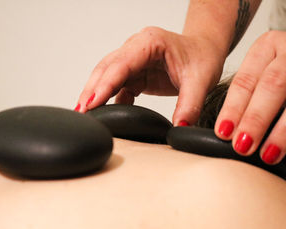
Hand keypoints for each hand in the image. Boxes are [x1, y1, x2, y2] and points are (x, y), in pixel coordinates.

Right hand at [76, 26, 225, 125]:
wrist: (205, 50)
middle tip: (81, 113)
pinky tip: (102, 114)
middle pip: (106, 68)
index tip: (91, 103)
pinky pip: (116, 86)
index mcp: (150, 42)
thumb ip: (189, 105)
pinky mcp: (134, 73)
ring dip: (95, 95)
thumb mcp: (200, 81)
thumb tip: (179, 129)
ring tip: (84, 115)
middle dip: (91, 90)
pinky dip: (107, 100)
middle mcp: (136, 48)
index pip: (121, 64)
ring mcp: (133, 60)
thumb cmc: (203, 57)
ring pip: (106, 76)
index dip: (105, 84)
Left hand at [215, 31, 285, 168]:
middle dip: (257, 119)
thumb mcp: (262, 68)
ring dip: (285, 132)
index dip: (234, 108)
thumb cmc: (284, 67)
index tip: (223, 132)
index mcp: (269, 46)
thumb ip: (247, 94)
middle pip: (274, 85)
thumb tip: (227, 132)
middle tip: (243, 145)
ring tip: (268, 155)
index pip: (246, 80)